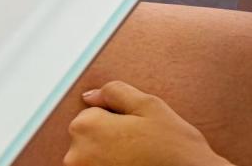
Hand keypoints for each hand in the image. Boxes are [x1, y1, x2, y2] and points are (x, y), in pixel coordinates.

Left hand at [65, 81, 230, 165]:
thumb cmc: (175, 150)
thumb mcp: (150, 107)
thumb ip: (115, 92)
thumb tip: (91, 96)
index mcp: (85, 126)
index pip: (92, 115)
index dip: (118, 122)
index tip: (137, 133)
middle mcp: (76, 154)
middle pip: (89, 138)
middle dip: (111, 140)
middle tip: (140, 149)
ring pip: (94, 158)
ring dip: (112, 158)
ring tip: (139, 162)